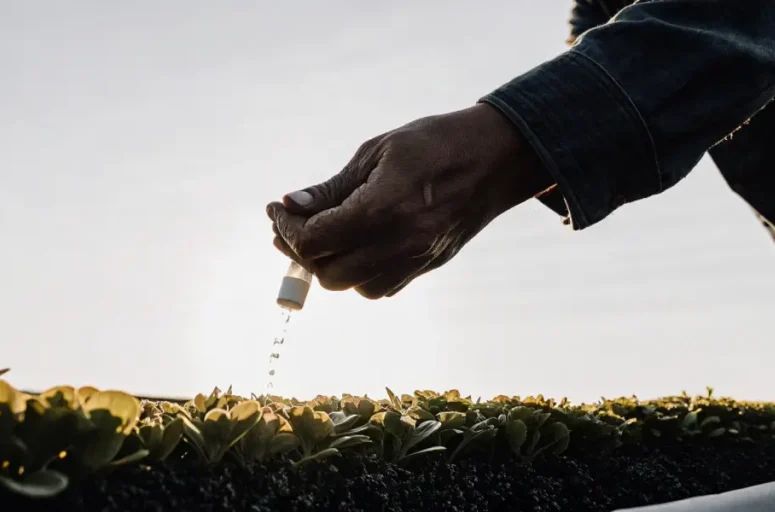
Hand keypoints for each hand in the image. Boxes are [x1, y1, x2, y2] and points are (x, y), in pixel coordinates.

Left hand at [266, 104, 554, 298]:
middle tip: (293, 226)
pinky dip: (358, 272)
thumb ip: (332, 188)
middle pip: (329, 273)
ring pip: (353, 286)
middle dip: (303, 252)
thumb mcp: (377, 152)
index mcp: (385, 206)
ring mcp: (418, 259)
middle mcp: (402, 241)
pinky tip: (354, 244)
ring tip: (321, 235)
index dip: (288, 228)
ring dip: (330, 264)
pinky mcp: (428, 266)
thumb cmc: (434, 143)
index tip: (277, 210)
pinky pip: (380, 286)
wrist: (497, 159)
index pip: (316, 240)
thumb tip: (289, 207)